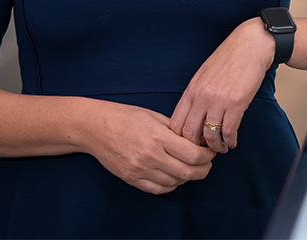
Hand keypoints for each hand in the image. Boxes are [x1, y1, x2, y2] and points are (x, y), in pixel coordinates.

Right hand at [84, 101, 215, 194]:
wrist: (96, 127)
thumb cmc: (125, 117)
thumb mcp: (154, 116)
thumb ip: (175, 130)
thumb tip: (195, 139)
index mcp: (159, 137)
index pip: (193, 154)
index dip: (207, 156)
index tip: (210, 152)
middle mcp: (150, 156)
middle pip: (187, 172)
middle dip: (203, 170)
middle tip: (207, 164)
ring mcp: (140, 170)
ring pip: (174, 182)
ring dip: (187, 178)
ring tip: (192, 169)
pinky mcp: (131, 179)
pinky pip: (158, 189)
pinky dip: (171, 185)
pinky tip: (175, 177)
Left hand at [170, 18, 274, 152]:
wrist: (250, 46)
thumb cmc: (228, 58)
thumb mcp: (204, 74)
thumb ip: (196, 94)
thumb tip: (192, 117)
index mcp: (192, 90)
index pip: (176, 123)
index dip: (179, 139)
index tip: (189, 143)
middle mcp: (202, 97)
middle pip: (189, 133)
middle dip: (195, 147)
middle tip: (203, 151)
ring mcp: (219, 101)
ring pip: (210, 136)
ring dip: (215, 147)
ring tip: (221, 148)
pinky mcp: (237, 104)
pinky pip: (229, 131)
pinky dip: (230, 141)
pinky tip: (232, 142)